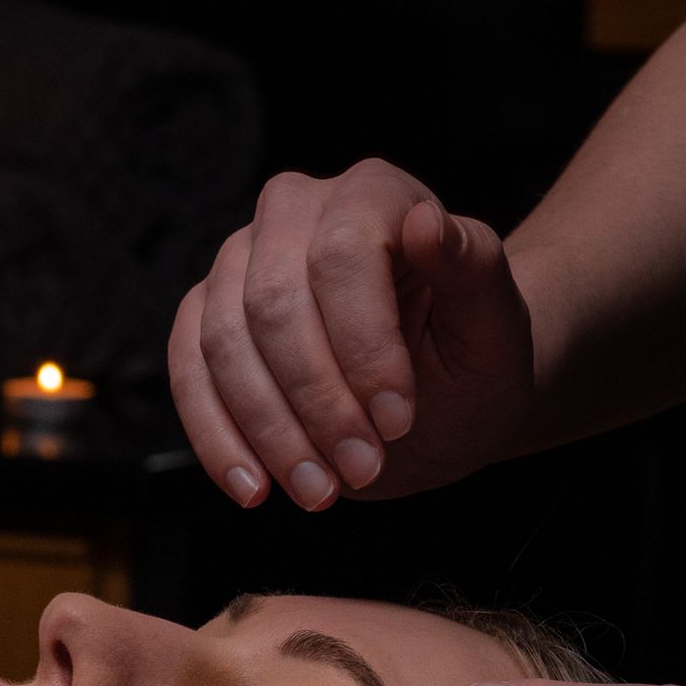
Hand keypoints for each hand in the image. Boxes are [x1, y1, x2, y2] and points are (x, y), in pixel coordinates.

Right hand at [168, 161, 536, 511]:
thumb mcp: (498, 327)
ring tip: (320, 491)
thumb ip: (475, 268)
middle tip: (362, 468)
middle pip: (273, 301)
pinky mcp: (204, 317)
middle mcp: (295, 212)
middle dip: (316, 400)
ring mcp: (239, 262)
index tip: (398, 422)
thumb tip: (426, 223)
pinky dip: (215, 438)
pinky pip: (186, 372)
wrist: (439, 400)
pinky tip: (254, 488)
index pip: (342, 255)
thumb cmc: (473, 358)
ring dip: (268, 430)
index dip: (363, 346)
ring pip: (222, 342)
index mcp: (373, 194)